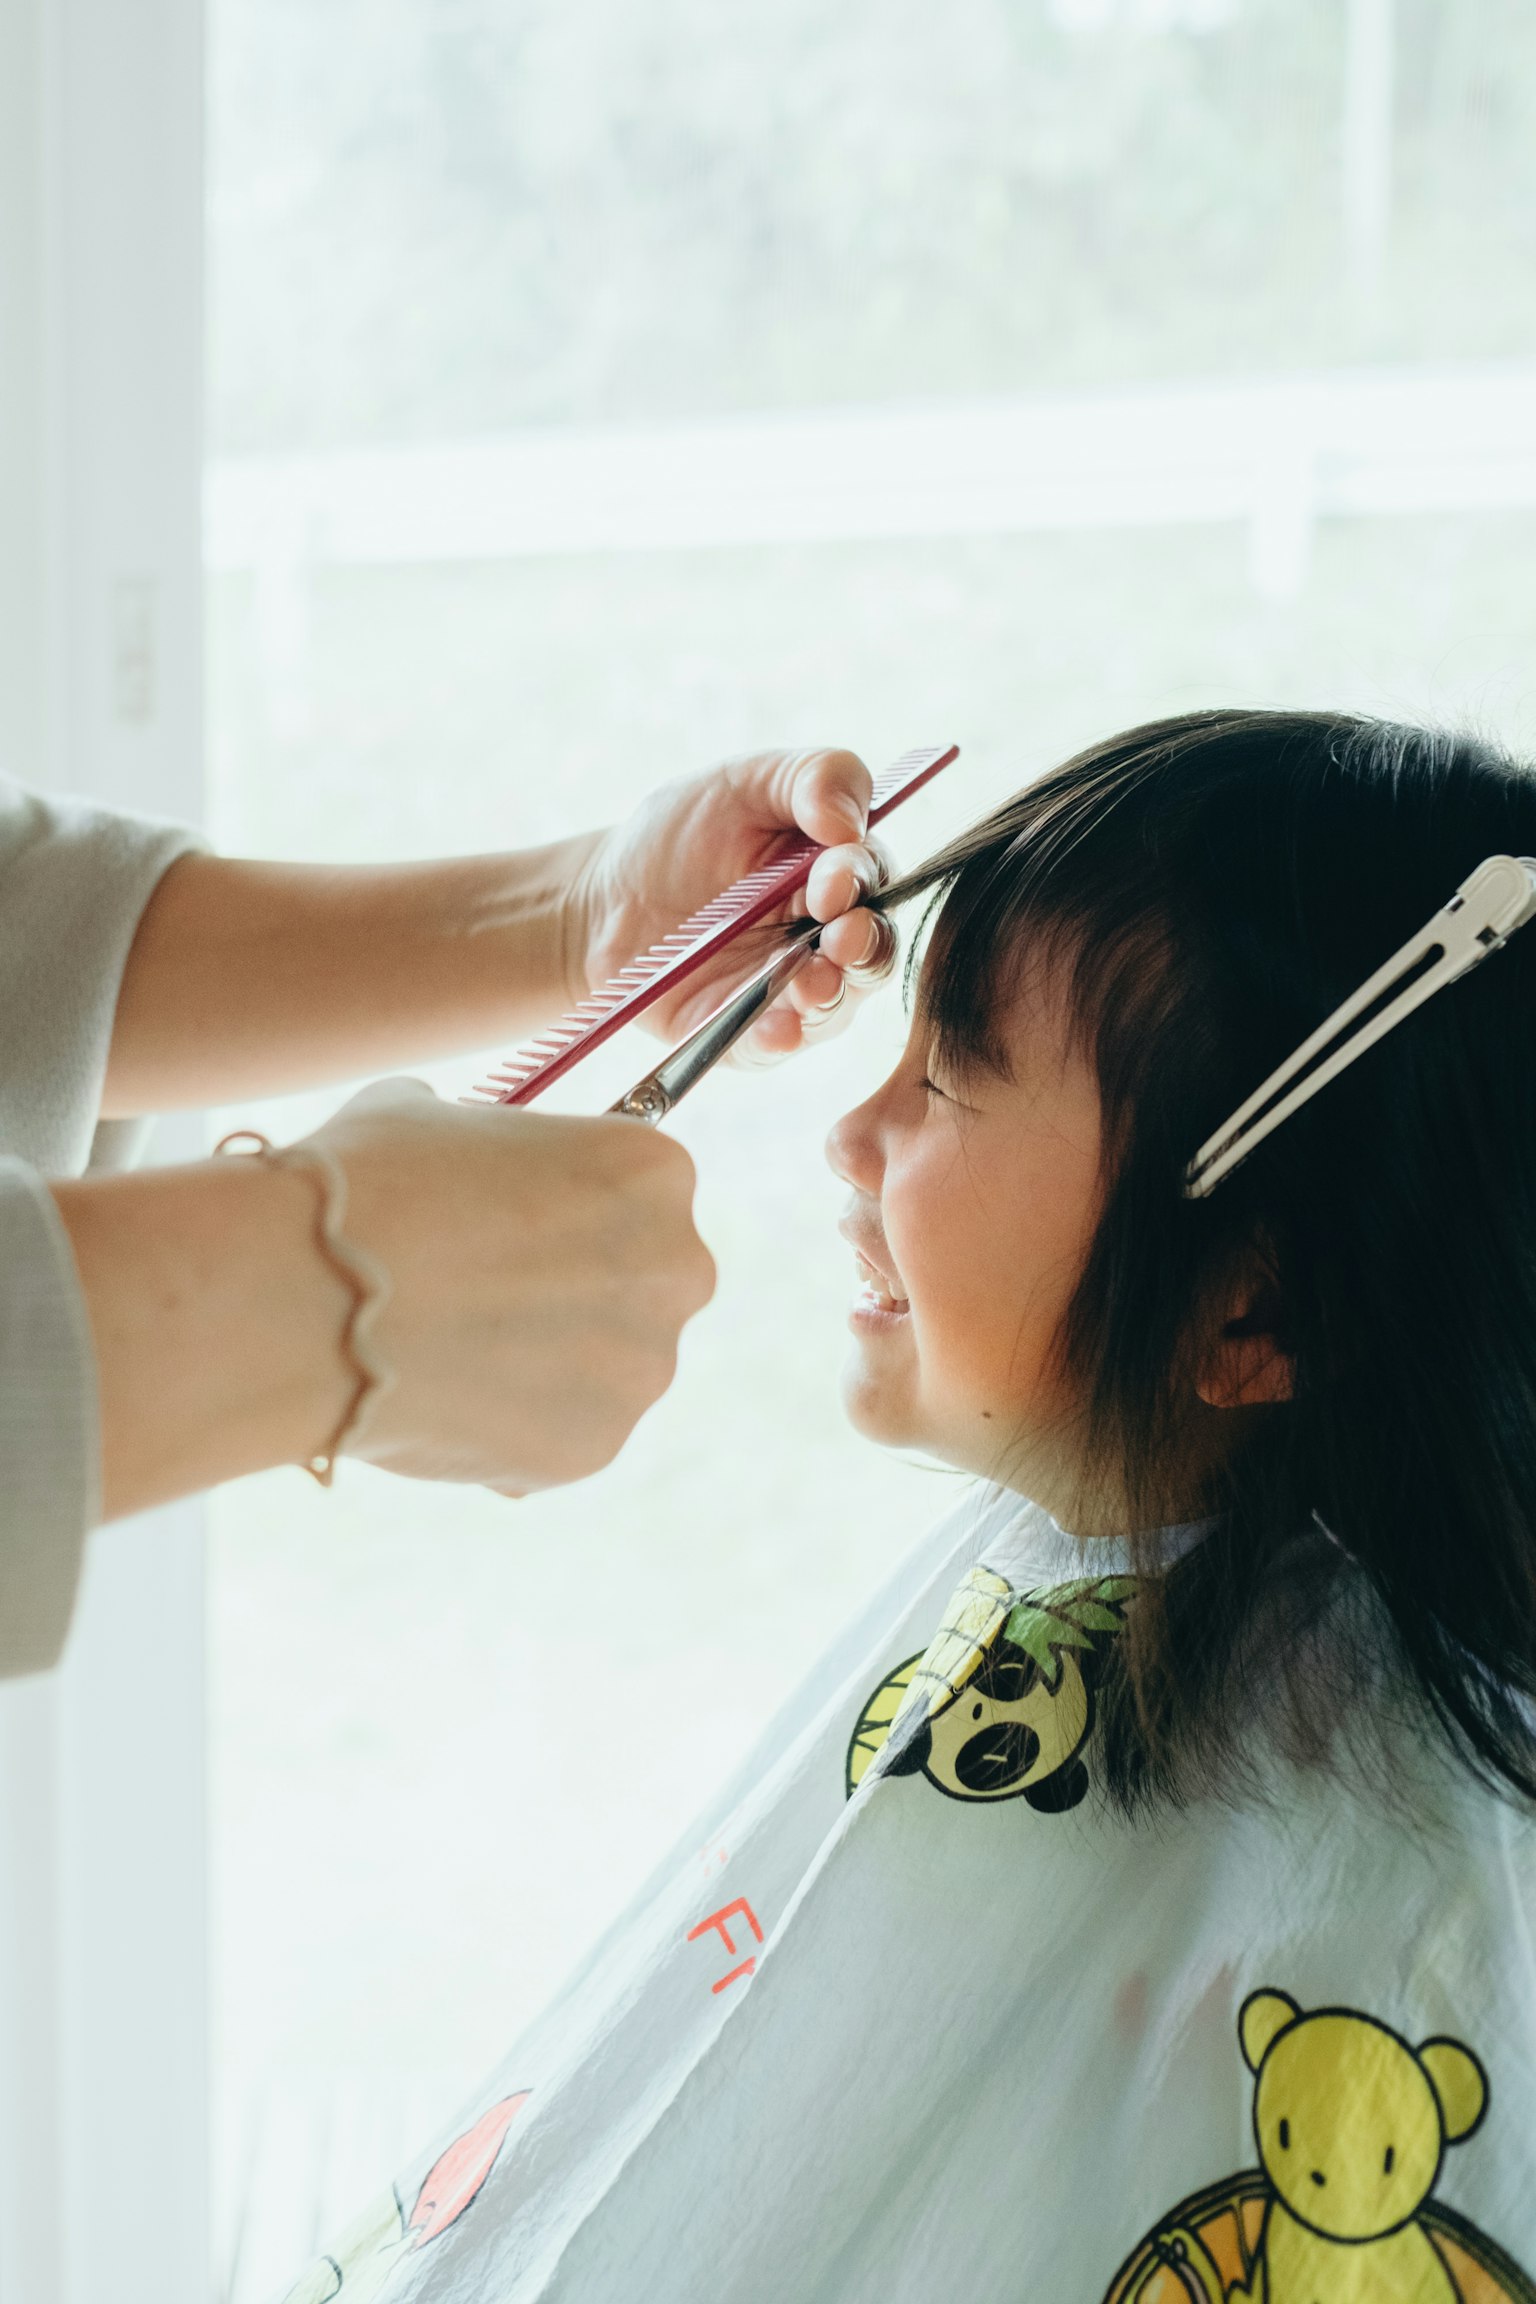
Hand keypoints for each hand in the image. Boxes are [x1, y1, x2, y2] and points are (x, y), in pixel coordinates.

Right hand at [312, 1080, 716, 1492]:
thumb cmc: (369, 1187)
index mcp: (653, 1170)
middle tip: (486, 1291)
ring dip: (546, 1361)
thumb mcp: (432, 1115)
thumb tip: (466, 1153)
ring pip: (604, 1365)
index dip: (569, 1206)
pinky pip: (562, 1433)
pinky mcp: (596, 1446)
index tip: (513, 1220)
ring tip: (450, 1348)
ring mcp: (640, 1366)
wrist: (310, 1299)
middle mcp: (675, 1267)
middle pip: (641, 1282)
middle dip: (575, 1289)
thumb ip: (487, 1141)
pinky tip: (444, 1399)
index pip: (636, 1191)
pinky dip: (514, 1425)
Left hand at [567, 748, 897, 1059]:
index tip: (831, 879)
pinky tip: (778, 1028)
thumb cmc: (682, 833)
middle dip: (864, 948)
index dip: (860, 881)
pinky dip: (778, 1038)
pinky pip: (771, 1046)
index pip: (873, 881)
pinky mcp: (745, 1034)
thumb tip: (851, 819)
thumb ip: (813, 776)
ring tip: (813, 987)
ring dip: (829, 997)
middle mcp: (826, 940)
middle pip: (871, 952)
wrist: (604, 898)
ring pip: (833, 1007)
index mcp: (837, 875)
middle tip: (842, 940)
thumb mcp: (744, 780)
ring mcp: (789, 991)